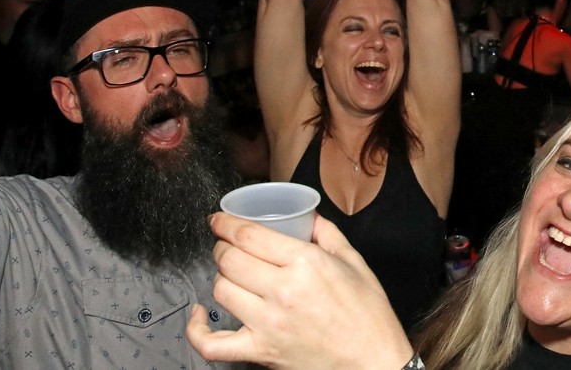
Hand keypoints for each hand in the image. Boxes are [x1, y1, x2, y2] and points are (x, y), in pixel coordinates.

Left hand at [187, 213, 412, 369]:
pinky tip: (199, 315)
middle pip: (228, 260)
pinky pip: (213, 344)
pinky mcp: (260, 352)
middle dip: (222, 247)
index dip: (225, 223)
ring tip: (230, 275)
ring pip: (220, 291)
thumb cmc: (368, 315)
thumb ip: (327, 233)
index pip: (247, 236)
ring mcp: (267, 324)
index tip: (219, 220)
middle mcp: (281, 291)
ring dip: (220, 278)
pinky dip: (197, 330)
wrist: (374, 361)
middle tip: (227, 245)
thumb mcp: (354, 262)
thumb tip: (308, 215)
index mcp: (304, 263)